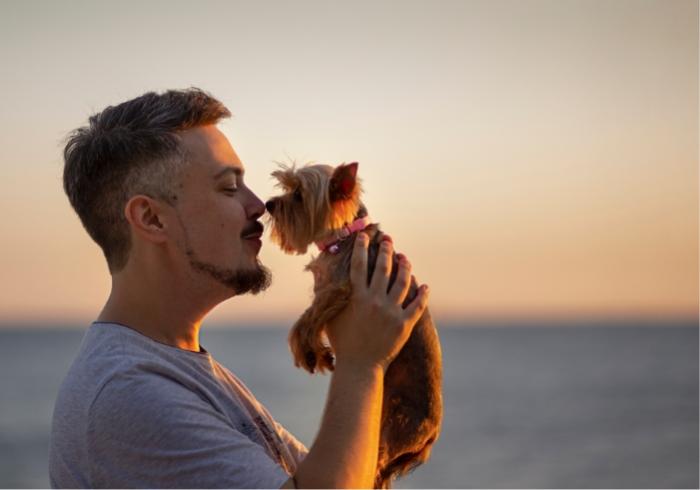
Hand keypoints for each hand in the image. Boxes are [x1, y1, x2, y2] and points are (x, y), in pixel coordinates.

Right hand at [325, 232, 429, 372]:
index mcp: (357, 297)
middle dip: (386, 250)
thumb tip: (317, 274)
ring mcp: (392, 312)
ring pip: (403, 282)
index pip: (359, 265)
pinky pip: (417, 304)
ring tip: (404, 258)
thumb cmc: (341, 343)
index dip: (361, 248)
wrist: (359, 367)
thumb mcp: (330, 317)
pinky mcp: (405, 324)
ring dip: (405, 267)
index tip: (364, 236)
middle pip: (383, 268)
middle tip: (388, 240)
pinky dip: (422, 294)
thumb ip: (325, 294)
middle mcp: (375, 301)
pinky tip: (424, 285)